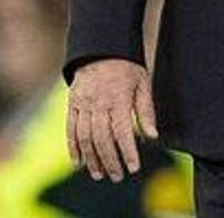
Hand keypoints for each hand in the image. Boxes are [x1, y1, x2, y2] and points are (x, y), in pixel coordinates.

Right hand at [66, 58, 157, 181]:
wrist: (102, 46)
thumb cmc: (127, 66)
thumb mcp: (143, 83)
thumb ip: (146, 111)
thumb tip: (153, 137)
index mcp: (118, 98)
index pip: (123, 132)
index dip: (128, 152)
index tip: (134, 168)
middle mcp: (98, 103)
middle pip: (102, 139)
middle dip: (110, 161)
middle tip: (118, 176)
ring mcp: (83, 104)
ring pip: (85, 137)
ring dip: (92, 159)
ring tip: (99, 174)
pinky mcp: (72, 103)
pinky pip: (70, 129)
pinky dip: (73, 147)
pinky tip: (78, 162)